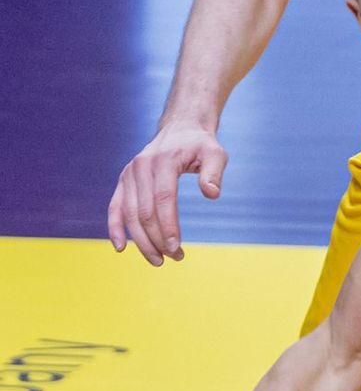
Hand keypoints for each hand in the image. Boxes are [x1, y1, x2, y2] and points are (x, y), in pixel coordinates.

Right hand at [108, 119, 227, 264]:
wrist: (180, 129)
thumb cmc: (200, 145)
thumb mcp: (215, 153)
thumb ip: (213, 173)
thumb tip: (211, 194)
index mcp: (163, 161)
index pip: (163, 199)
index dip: (168, 226)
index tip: (177, 248)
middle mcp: (141, 167)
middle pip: (145, 211)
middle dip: (158, 239)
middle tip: (175, 258)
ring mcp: (129, 174)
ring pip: (130, 214)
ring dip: (141, 241)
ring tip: (158, 261)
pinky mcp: (123, 181)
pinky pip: (116, 207)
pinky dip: (115, 228)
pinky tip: (121, 248)